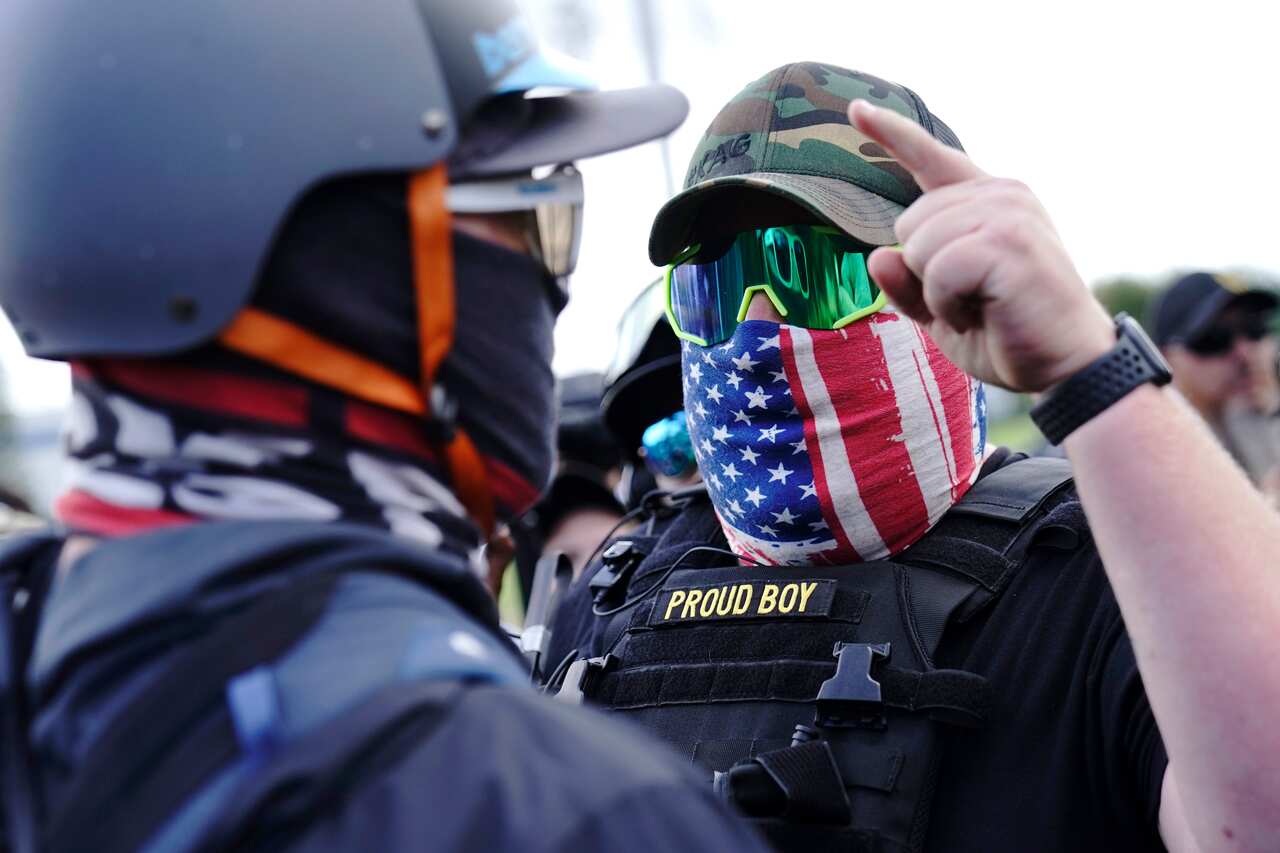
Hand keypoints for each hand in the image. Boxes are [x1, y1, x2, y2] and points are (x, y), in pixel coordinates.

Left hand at [847, 100, 1114, 391]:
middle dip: (922, 272)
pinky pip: (936, 270)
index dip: (891, 134)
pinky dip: (947, 304)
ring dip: (937, 292)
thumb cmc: (1008, 335)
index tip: (856, 109)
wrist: (1069, 367)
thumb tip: (877, 257)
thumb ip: (906, 282)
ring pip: (918, 246)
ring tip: (982, 307)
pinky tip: (984, 312)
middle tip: (971, 300)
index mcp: (987, 200)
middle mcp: (1000, 193)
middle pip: (907, 223)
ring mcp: (1008, 211)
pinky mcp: (1009, 240)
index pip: (931, 159)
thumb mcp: (941, 310)